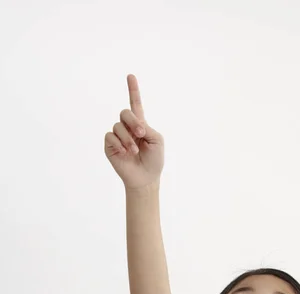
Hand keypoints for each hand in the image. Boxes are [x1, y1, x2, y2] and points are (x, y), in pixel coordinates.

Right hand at [104, 74, 164, 190]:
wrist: (145, 178)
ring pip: (118, 126)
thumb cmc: (154, 160)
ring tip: (135, 151)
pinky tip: (125, 152)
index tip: (130, 76)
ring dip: (128, 138)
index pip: (135, 104)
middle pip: (124, 113)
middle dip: (134, 122)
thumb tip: (134, 126)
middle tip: (142, 134)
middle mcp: (127, 128)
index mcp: (140, 124)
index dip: (133, 90)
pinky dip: (119, 143)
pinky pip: (110, 136)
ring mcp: (117, 136)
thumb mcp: (157, 141)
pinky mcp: (109, 146)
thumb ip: (148, 128)